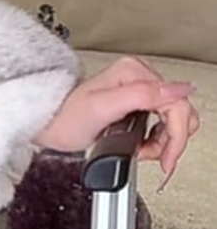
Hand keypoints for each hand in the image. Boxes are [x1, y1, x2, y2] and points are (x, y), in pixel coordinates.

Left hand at [36, 55, 199, 184]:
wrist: (49, 125)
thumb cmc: (66, 118)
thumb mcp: (102, 108)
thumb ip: (141, 96)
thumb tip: (178, 90)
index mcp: (133, 72)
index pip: (177, 103)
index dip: (177, 134)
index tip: (166, 156)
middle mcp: (138, 76)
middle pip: (179, 110)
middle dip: (170, 139)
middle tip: (152, 155)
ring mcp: (138, 89)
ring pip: (174, 118)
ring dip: (164, 141)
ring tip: (142, 150)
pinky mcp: (137, 103)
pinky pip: (163, 122)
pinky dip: (157, 140)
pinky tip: (141, 145)